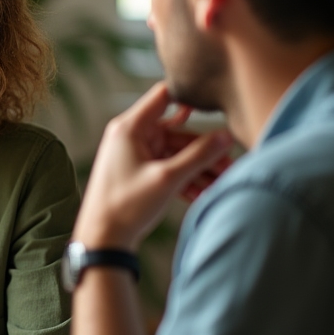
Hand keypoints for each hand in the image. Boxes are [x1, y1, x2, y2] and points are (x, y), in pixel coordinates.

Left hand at [75, 82, 234, 250]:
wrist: (101, 239)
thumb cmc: (126, 206)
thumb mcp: (167, 179)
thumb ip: (199, 155)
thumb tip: (227, 136)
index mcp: (130, 127)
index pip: (165, 95)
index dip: (191, 95)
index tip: (218, 102)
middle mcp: (131, 136)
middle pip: (177, 131)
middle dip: (205, 150)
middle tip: (231, 165)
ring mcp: (135, 154)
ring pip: (176, 153)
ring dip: (199, 168)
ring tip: (223, 184)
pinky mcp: (139, 172)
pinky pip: (168, 167)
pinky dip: (185, 178)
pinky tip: (204, 194)